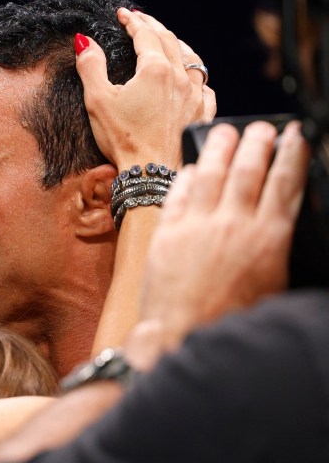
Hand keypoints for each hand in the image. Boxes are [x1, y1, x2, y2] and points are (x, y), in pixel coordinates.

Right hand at [76, 8, 215, 169]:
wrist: (152, 173)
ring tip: (170, 41)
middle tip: (142, 20)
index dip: (133, 21)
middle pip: (170, 41)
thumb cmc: (123, 139)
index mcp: (155, 69)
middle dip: (154, 27)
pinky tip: (193, 80)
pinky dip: (197, 78)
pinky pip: (206, 88)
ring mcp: (196, 96)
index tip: (123, 14)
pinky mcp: (202, 115)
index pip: (145, 34)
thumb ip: (91, 66)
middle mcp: (180, 77)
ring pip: (192, 60)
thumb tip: (84, 41)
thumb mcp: (98, 100)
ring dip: (179, 46)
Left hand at [126, 121, 309, 369]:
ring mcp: (197, 225)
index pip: (285, 183)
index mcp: (268, 238)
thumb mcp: (274, 285)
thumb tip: (278, 228)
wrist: (183, 335)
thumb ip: (277, 249)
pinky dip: (189, 175)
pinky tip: (194, 167)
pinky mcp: (167, 232)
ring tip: (227, 132)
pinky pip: (179, 193)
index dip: (292, 153)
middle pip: (249, 169)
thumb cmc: (232, 320)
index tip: (295, 135)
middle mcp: (234, 224)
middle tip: (262, 127)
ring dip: (222, 147)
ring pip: (212, 172)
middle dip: (259, 141)